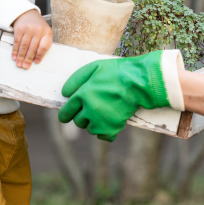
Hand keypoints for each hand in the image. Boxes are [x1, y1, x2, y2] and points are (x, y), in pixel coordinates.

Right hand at [12, 9, 52, 68]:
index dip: (40, 55)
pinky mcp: (19, 29)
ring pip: (24, 46)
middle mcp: (38, 30)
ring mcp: (28, 29)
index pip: (44, 46)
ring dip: (21, 57)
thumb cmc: (37, 27)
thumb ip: (43, 44)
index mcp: (47, 32)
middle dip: (28, 59)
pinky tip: (14, 57)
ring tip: (19, 64)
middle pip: (33, 47)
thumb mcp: (44, 33)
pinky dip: (15, 51)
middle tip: (25, 67)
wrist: (27, 14)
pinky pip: (16, 42)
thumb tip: (36, 60)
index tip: (36, 62)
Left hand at [58, 50, 183, 141]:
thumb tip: (64, 94)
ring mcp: (100, 121)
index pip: (65, 112)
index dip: (66, 114)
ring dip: (94, 123)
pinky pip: (102, 136)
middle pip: (78, 122)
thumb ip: (76, 79)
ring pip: (90, 129)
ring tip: (105, 111)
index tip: (67, 115)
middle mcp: (89, 110)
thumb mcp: (94, 68)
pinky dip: (105, 131)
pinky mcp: (112, 129)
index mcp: (82, 95)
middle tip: (94, 107)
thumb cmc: (116, 72)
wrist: (139, 82)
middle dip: (83, 115)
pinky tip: (110, 121)